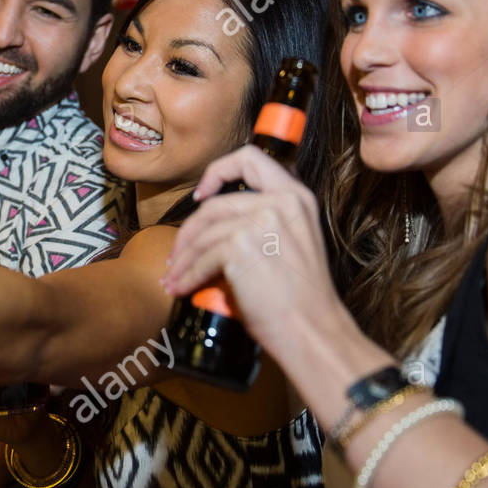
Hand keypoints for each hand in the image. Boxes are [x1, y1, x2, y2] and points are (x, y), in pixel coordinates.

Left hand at [159, 145, 347, 363]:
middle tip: (177, 255)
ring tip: (175, 276)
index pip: (250, 159)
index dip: (218, 172)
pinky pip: (201, 259)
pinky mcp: (241, 246)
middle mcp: (281, 203)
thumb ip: (264, 221)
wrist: (311, 329)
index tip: (202, 195)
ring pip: (203, 234)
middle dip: (188, 233)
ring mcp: (261, 222)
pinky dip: (187, 275)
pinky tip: (183, 287)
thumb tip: (216, 224)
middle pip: (214, 204)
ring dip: (183, 259)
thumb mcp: (292, 241)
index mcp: (296, 196)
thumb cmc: (300, 297)